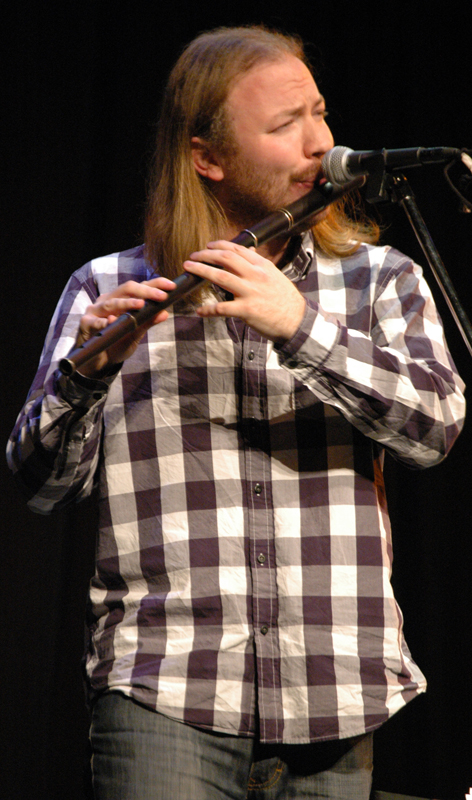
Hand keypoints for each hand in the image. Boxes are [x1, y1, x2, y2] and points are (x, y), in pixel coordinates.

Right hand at [75, 277, 175, 376]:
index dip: (155, 284)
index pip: (139, 286)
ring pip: (111, 303)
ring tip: (140, 305)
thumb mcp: (135, 333)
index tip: (171, 286)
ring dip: (126, 303)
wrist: (99, 360)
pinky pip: (95, 322)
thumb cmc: (117, 342)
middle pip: (126, 289)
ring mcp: (95, 310)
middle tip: (161, 296)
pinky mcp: (86, 323)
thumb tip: (165, 313)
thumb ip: (147, 322)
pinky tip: (111, 322)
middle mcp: (108, 300)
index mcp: (121, 298)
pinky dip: (104, 322)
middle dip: (145, 291)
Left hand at [184, 241, 305, 342]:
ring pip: (220, 277)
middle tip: (192, 257)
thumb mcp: (274, 275)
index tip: (207, 246)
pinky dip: (208, 309)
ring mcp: (250, 292)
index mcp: (262, 266)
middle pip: (225, 259)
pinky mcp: (246, 310)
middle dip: (205, 255)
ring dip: (201, 271)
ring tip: (188, 269)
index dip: (219, 245)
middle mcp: (255, 275)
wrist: (297, 321)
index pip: (237, 249)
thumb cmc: (285, 299)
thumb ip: (259, 264)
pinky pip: (222, 308)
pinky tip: (200, 311)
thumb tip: (249, 250)